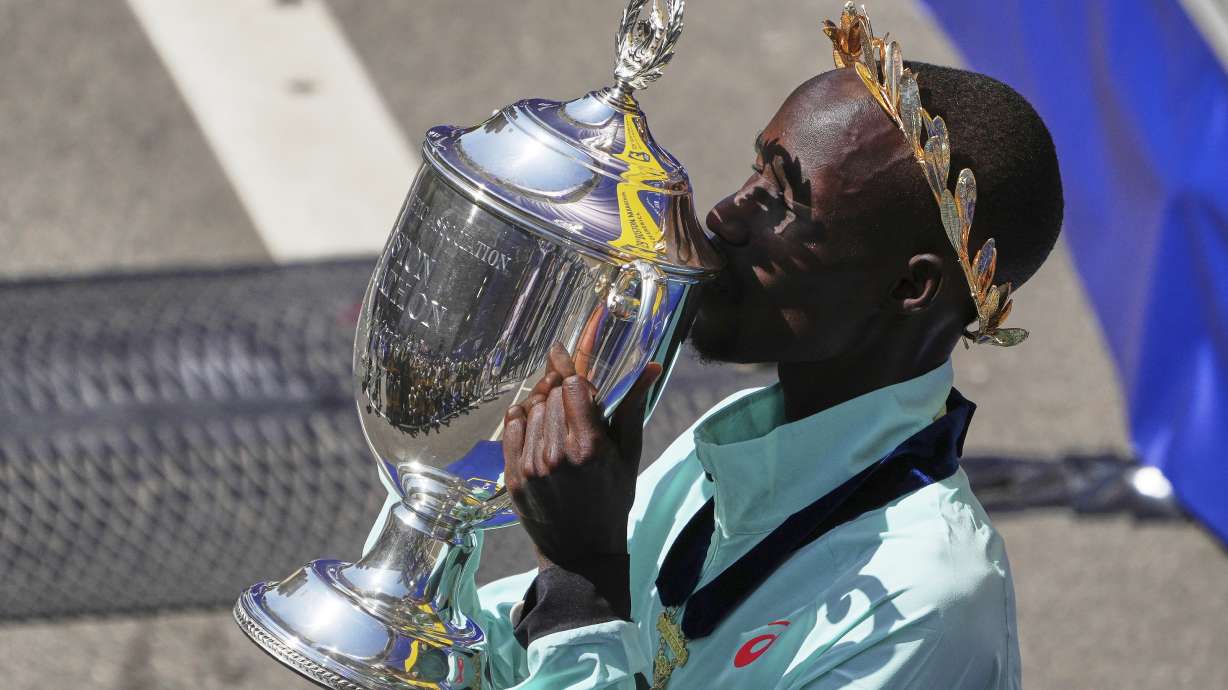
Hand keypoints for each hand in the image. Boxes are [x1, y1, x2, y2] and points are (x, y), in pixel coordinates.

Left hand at [502, 343, 661, 568]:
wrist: (581, 550)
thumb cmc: (612, 500)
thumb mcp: (628, 456)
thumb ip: (633, 407)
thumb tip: (652, 366)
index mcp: (590, 447)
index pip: (573, 386)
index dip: (572, 373)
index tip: (569, 363)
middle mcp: (557, 454)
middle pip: (550, 394)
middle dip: (559, 389)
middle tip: (568, 393)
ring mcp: (532, 466)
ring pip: (530, 409)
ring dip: (542, 404)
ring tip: (555, 413)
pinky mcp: (514, 476)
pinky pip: (511, 427)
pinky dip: (521, 417)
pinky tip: (535, 423)